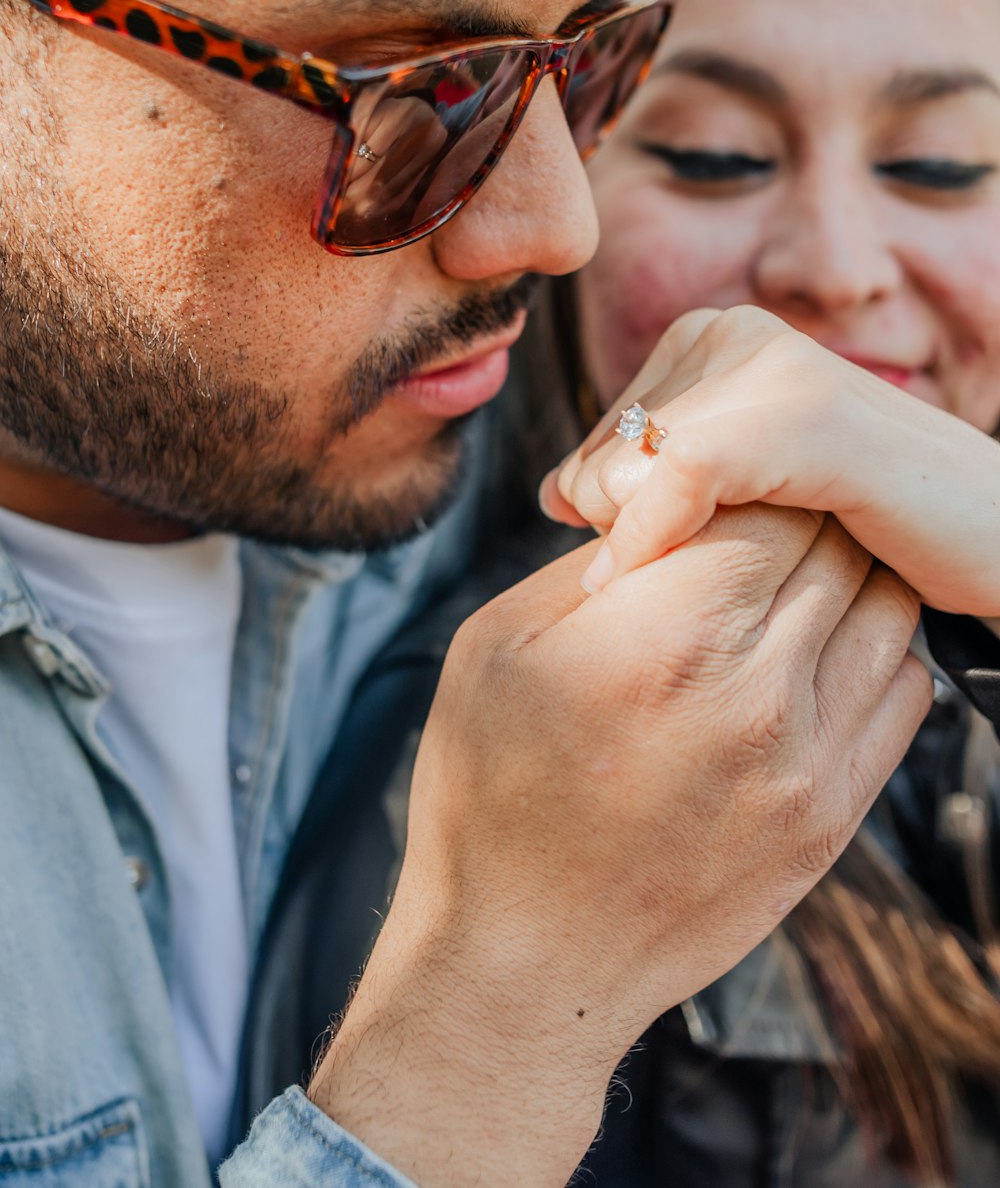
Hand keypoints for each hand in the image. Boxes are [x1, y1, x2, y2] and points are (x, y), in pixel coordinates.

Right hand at [311, 504, 929, 1186]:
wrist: (525, 960)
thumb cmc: (490, 796)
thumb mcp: (497, 645)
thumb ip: (596, 563)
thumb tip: (665, 508)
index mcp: (663, 636)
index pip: (766, 502)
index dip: (737, 485)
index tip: (703, 498)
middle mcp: (754, 693)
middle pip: (834, 546)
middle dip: (789, 519)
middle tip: (740, 531)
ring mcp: (807, 764)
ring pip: (885, 611)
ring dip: (839, 580)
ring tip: (776, 592)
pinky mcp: (831, 819)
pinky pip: (903, 693)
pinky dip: (870, 653)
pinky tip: (805, 661)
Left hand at [545, 305, 999, 614]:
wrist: (998, 538)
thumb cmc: (874, 528)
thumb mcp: (747, 495)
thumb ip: (654, 481)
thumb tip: (552, 491)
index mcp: (718, 337)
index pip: (599, 434)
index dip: (599, 512)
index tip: (627, 568)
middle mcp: (739, 331)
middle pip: (602, 452)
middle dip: (616, 531)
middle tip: (670, 581)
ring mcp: (777, 365)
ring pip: (628, 464)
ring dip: (636, 543)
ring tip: (687, 586)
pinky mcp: (809, 414)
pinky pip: (684, 471)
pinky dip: (652, 534)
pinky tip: (648, 580)